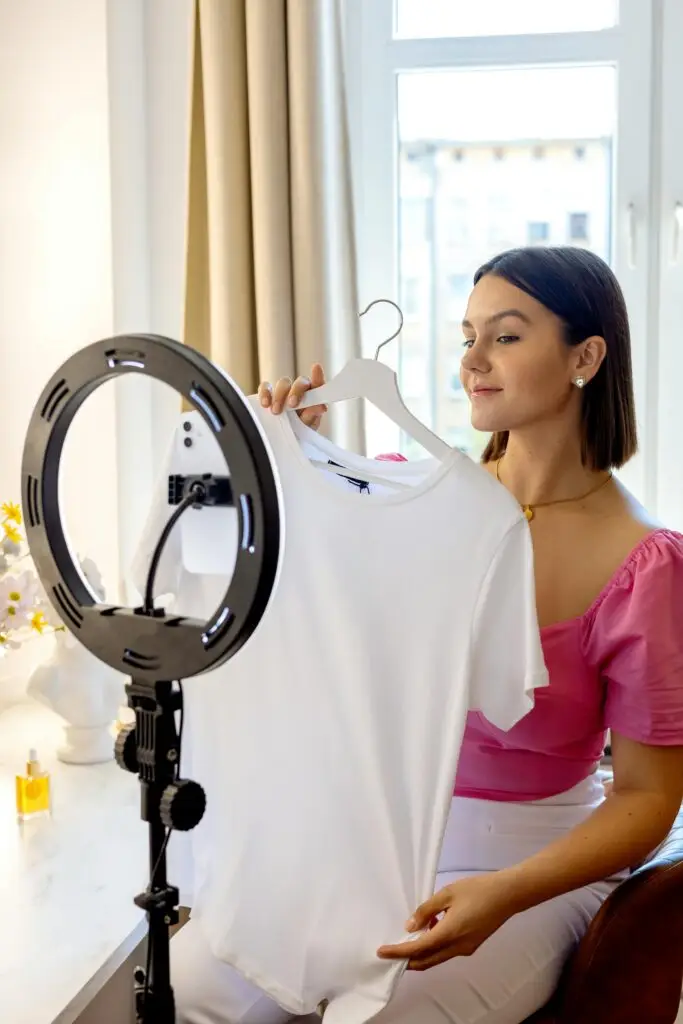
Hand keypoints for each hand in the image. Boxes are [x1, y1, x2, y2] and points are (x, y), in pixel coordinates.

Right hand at [258, 363, 326, 429]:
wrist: (282, 441)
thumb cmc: (299, 432)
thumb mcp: (308, 427)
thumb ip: (313, 415)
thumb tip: (320, 406)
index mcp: (313, 398)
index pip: (318, 385)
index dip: (318, 376)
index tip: (316, 368)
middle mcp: (299, 392)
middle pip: (300, 382)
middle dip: (296, 391)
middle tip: (292, 404)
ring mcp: (284, 393)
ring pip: (283, 383)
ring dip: (280, 395)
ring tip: (276, 411)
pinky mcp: (269, 395)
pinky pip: (265, 387)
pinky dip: (265, 393)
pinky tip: (265, 404)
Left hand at [376, 872, 515, 971]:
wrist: (507, 894)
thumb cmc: (477, 889)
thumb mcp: (447, 893)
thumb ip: (426, 910)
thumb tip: (410, 926)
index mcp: (449, 934)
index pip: (418, 949)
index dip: (398, 952)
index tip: (382, 952)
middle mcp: (457, 947)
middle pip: (427, 961)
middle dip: (407, 960)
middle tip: (391, 952)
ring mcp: (466, 948)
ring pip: (437, 957)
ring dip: (422, 952)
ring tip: (411, 934)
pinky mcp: (472, 945)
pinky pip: (448, 950)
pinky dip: (435, 944)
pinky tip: (433, 926)